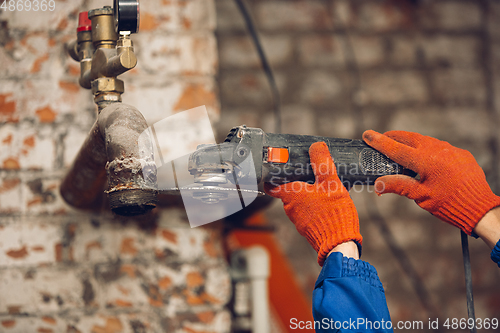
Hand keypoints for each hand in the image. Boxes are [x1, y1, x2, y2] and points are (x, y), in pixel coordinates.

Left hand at [264, 142, 361, 265]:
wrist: (340, 244)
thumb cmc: (334, 216)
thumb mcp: (331, 182)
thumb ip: (323, 163)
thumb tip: (317, 147)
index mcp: (291, 194)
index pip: (272, 183)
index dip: (273, 174)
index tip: (278, 167)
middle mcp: (290, 208)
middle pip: (288, 190)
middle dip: (298, 181)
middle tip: (311, 173)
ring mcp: (298, 219)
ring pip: (298, 201)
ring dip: (308, 193)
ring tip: (325, 187)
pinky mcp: (307, 227)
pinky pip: (307, 211)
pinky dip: (314, 205)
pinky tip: (328, 202)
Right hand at [363, 130, 499, 234]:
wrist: (481, 208)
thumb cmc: (450, 204)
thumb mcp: (421, 196)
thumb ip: (398, 186)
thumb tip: (378, 184)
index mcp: (425, 160)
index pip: (396, 148)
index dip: (379, 142)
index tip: (367, 134)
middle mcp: (438, 150)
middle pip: (409, 138)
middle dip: (393, 137)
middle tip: (382, 139)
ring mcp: (451, 150)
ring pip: (424, 141)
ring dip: (410, 143)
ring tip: (401, 148)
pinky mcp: (461, 154)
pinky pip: (440, 147)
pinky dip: (427, 150)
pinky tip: (425, 160)